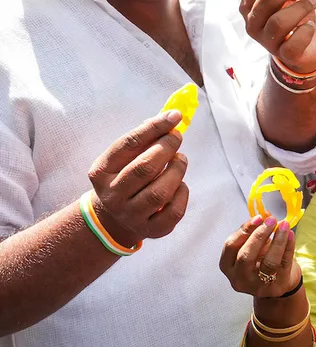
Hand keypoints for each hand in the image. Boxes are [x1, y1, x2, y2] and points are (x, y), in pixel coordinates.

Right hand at [87, 111, 190, 247]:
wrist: (114, 219)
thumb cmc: (125, 177)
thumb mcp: (123, 159)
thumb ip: (144, 140)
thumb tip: (172, 118)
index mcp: (101, 172)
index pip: (127, 145)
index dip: (153, 128)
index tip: (174, 116)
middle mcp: (113, 196)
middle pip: (144, 169)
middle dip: (166, 148)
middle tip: (177, 137)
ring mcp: (131, 215)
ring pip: (159, 193)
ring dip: (177, 170)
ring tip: (180, 159)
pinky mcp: (151, 230)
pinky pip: (173, 212)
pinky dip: (182, 193)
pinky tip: (180, 184)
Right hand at [219, 216, 301, 298]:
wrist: (277, 283)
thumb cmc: (261, 261)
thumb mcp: (254, 246)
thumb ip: (256, 231)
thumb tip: (266, 213)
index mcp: (227, 265)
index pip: (231, 246)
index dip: (244, 230)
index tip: (258, 217)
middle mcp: (239, 278)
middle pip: (246, 256)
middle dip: (259, 235)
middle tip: (271, 221)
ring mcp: (257, 285)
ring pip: (268, 262)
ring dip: (277, 241)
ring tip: (284, 226)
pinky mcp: (276, 287)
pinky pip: (284, 264)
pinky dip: (288, 247)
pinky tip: (290, 235)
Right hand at [240, 0, 315, 75]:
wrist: (301, 52)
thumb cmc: (293, 20)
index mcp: (249, 5)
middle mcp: (252, 23)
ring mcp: (266, 40)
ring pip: (279, 21)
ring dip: (301, 7)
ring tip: (313, 2)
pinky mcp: (283, 54)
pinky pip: (293, 42)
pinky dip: (305, 31)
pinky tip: (311, 25)